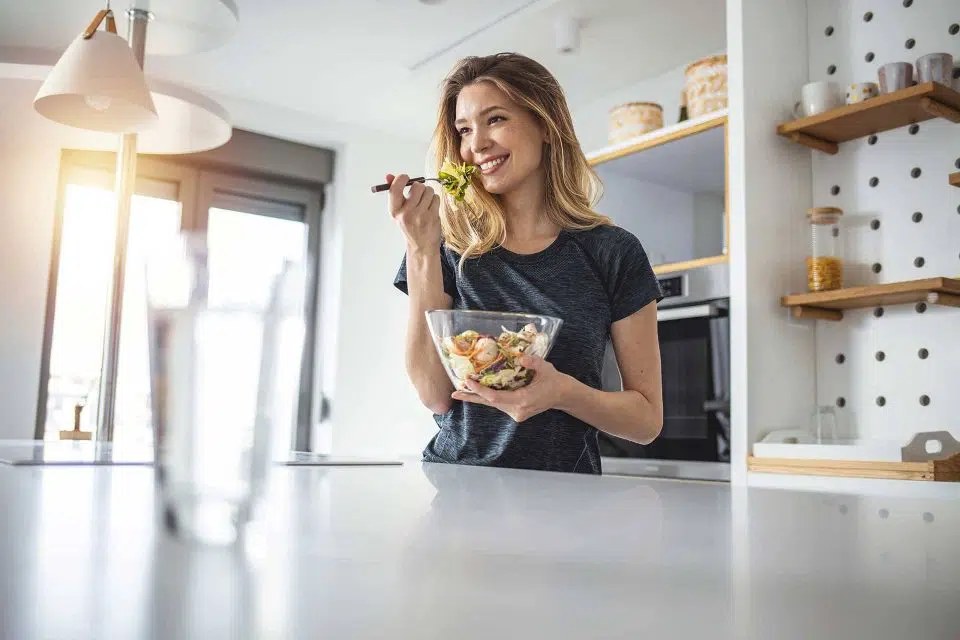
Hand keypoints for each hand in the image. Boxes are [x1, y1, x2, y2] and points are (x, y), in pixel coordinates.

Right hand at [387, 173, 440, 252]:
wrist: (421, 245)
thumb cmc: (409, 225)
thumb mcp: (398, 211)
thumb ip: (394, 192)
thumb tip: (389, 176)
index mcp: (394, 211)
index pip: (395, 188)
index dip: (401, 179)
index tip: (406, 178)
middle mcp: (406, 213)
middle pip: (417, 186)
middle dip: (420, 187)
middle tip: (418, 195)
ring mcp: (420, 215)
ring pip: (429, 191)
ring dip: (428, 194)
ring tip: (425, 203)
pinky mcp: (432, 217)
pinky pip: (436, 198)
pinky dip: (435, 200)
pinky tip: (431, 208)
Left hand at [451, 356, 570, 422]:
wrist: (562, 395)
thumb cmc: (554, 380)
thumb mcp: (546, 368)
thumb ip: (533, 363)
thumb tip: (520, 357)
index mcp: (523, 401)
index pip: (496, 398)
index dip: (481, 391)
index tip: (468, 382)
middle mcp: (517, 410)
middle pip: (490, 403)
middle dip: (472, 397)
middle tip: (454, 393)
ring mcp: (516, 413)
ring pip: (493, 404)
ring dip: (478, 397)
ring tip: (460, 392)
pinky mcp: (516, 412)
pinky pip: (498, 404)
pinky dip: (487, 398)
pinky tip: (475, 393)